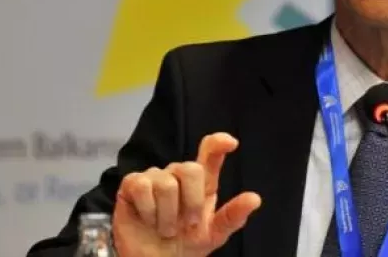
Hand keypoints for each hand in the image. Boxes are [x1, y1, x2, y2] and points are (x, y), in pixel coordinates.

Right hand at [112, 133, 260, 256]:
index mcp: (201, 183)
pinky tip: (148, 220)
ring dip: (167, 216)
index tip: (231, 143)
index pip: (209, 153)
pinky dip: (148, 211)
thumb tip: (254, 199)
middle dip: (191, 202)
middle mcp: (178, 174)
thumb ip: (232, 216)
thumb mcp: (213, 235)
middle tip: (187, 224)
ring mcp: (155, 177)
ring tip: (165, 228)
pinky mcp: (132, 184)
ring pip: (167, 184)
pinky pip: (143, 187)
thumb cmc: (184, 245)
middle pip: (190, 169)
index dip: (218, 144)